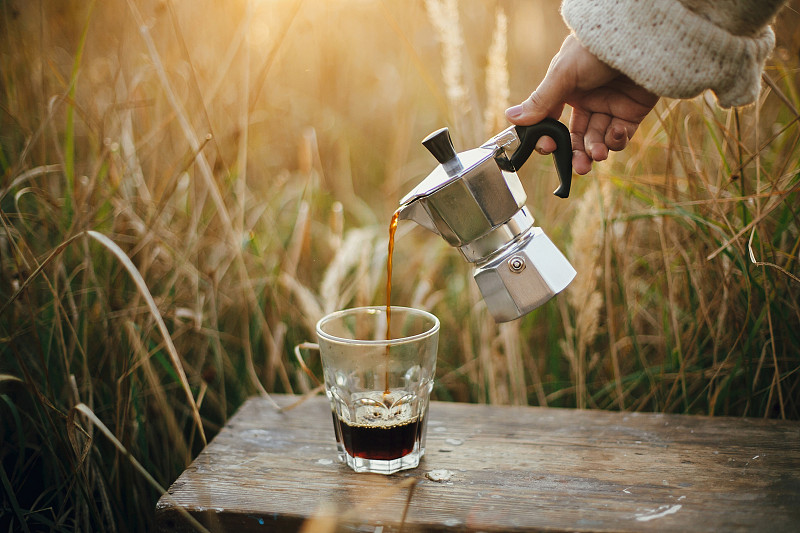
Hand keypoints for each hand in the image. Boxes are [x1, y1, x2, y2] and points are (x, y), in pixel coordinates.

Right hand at [505, 35, 658, 174]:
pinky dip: (617, 140)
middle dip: (577, 154)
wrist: (637, 39)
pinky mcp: (632, 112)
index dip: (552, 138)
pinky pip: (621, 136)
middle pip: (578, 137)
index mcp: (566, 90)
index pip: (553, 122)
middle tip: (578, 167)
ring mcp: (610, 107)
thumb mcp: (562, 75)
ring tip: (596, 155)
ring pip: (598, 140)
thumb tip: (510, 118)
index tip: (549, 147)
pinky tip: (615, 134)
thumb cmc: (595, 50)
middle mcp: (588, 100)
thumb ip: (540, 100)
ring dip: (596, 151)